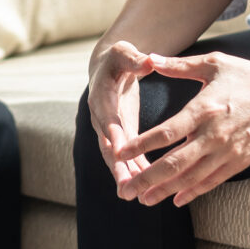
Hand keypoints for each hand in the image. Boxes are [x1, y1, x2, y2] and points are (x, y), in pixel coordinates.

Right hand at [87, 41, 155, 195]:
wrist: (110, 68)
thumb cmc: (119, 58)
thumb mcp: (124, 52)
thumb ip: (134, 58)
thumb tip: (149, 62)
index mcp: (101, 96)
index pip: (107, 117)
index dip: (113, 133)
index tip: (121, 149)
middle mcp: (101, 117)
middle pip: (108, 145)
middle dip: (117, 166)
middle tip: (125, 186)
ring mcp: (110, 130)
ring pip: (116, 157)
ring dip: (126, 176)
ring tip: (135, 196)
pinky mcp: (121, 136)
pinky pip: (127, 156)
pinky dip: (136, 170)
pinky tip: (148, 186)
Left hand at [117, 52, 249, 206]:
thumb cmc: (247, 76)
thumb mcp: (213, 64)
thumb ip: (179, 65)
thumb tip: (150, 58)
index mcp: (203, 109)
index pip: (165, 133)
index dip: (140, 145)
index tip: (119, 152)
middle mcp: (214, 135)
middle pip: (174, 163)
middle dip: (147, 178)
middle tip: (126, 189)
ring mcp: (228, 151)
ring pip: (191, 178)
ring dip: (165, 190)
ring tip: (144, 200)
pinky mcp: (240, 162)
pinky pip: (212, 181)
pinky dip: (193, 192)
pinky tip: (176, 199)